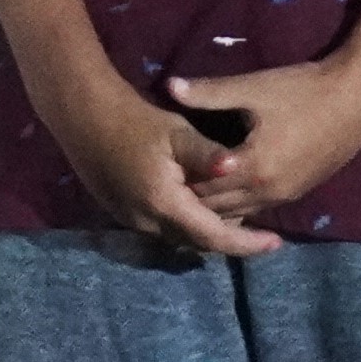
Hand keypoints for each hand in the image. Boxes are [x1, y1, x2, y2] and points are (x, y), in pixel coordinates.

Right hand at [36, 62, 278, 259]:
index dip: (247, 244)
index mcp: (166, 204)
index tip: (276, 243)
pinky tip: (198, 207)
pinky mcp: (123, 215)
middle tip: (260, 230)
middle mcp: (149, 223)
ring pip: (181, 237)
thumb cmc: (135, 120)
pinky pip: (164, 229)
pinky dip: (187, 224)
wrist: (84, 117)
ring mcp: (132, 222)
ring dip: (208, 232)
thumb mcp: (176, 131)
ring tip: (236, 220)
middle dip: (231, 240)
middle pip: (199, 243)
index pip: (215, 237)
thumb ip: (207, 154)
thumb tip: (235, 167)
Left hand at [168, 48, 360, 219]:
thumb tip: (169, 87)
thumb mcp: (254, 88)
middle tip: (167, 188)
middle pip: (219, 208)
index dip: (179, 183)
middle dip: (193, 200)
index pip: (203, 188)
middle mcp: (268, 191)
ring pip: (240, 213)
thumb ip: (209, 92)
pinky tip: (226, 191)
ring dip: (216, 206)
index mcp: (252, 168)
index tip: (158, 174)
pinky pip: (259, 207)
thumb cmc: (304, 90)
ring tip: (191, 193)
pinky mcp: (299, 191)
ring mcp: (286, 195)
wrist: (359, 98)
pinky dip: (238, 204)